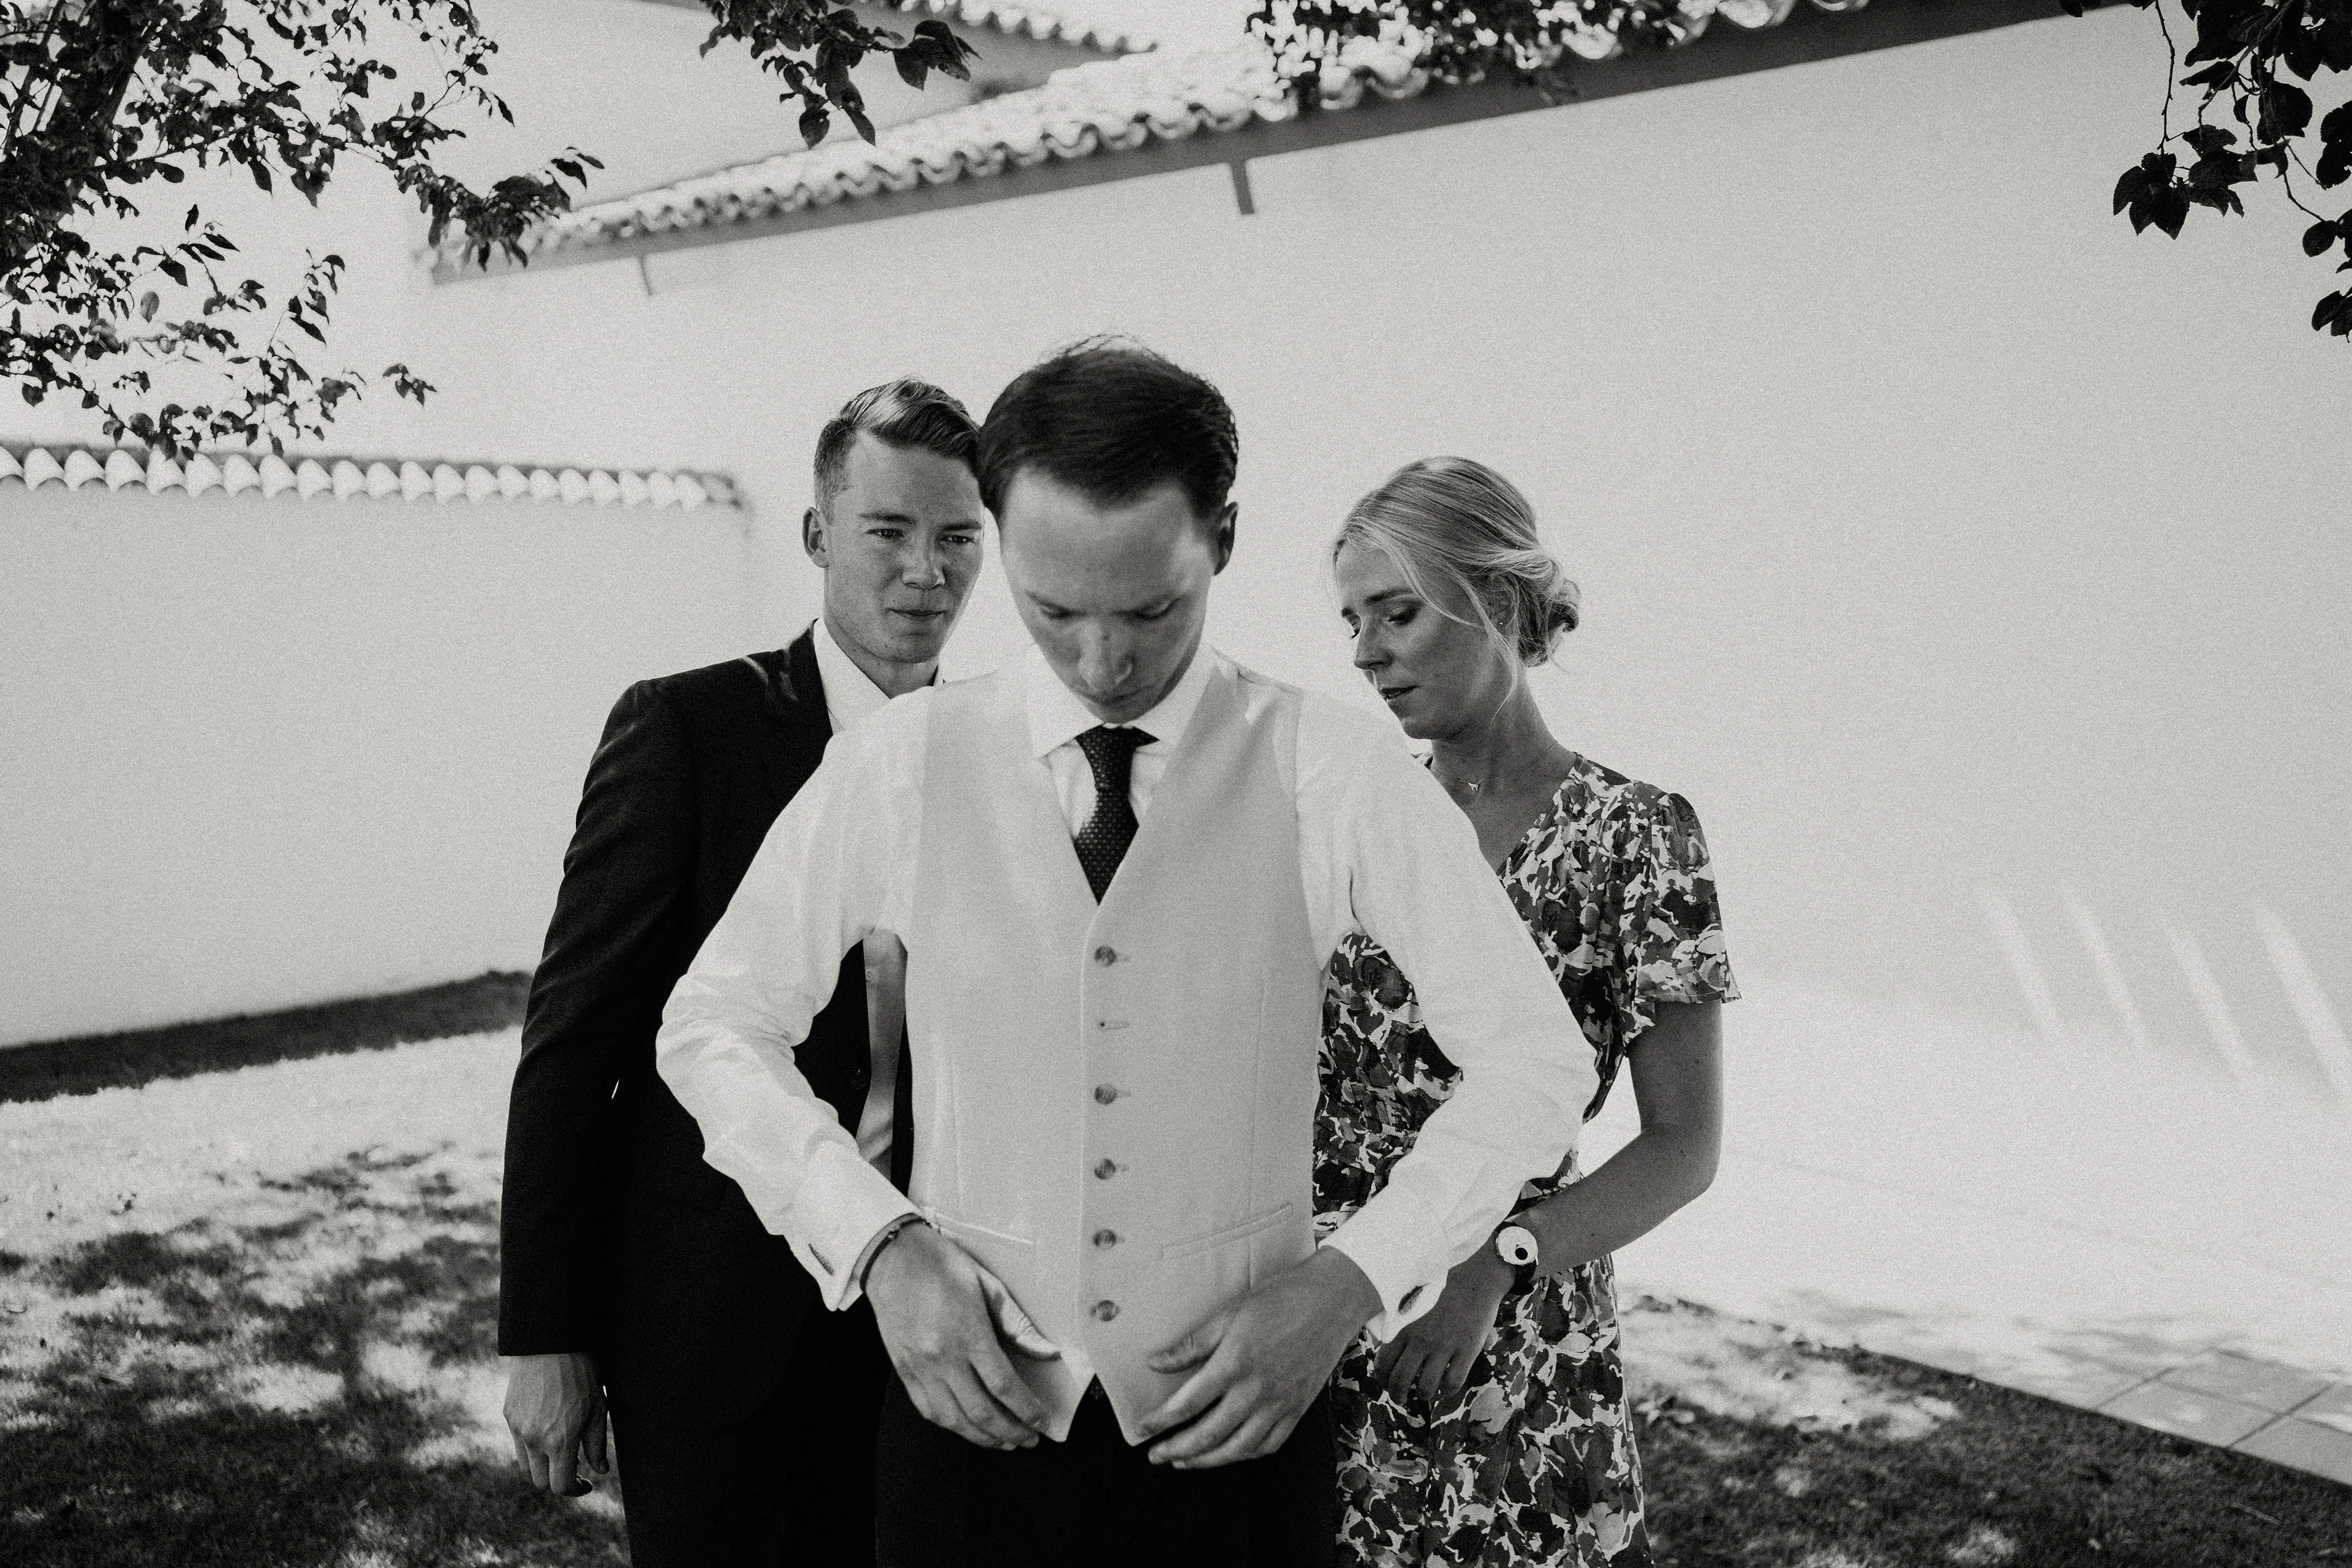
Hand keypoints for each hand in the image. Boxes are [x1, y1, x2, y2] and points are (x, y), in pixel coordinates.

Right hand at [503, 1351, 608, 1497]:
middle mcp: (535, 1440)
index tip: (586, 1484)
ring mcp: (518, 1429)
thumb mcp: (598, 1408)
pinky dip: (532, 1449)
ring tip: (561, 1448)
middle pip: (541, 1482)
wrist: (550, 1342)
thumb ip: (596, 1445)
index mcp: (560, 1441)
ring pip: (527, 1466)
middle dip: (558, 1480)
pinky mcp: (509, 1416)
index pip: (561, 1486)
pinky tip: (547, 1430)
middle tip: (576, 1465)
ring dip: (543, 1466)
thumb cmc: (581, 1373)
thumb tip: (600, 1471)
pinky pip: (518, 1444)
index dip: (575, 1491)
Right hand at [866, 1222, 1053, 1450]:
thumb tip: (1048, 1352)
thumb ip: (1018, 1324)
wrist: (892, 1258)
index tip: (1043, 1424)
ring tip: (1004, 1441)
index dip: (1027, 1411)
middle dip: (1010, 1432)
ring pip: (954, 1419)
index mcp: (968, 1333)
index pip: (1004, 1386)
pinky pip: (929, 1410)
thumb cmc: (941, 1265)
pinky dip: (952, 1425)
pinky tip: (968, 1427)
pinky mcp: (904, 1371)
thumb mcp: (988, 1285)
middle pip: (981, 1411)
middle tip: (1028, 1439)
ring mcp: (920, 1367)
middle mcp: (942, 1357)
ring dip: (982, 1437)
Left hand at [1137, 1247, 1381, 1469]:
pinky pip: (1269, 1445)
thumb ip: (1191, 1344)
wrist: (1330, 1301)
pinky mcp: (1298, 1410)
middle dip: (1177, 1450)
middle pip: (1209, 1435)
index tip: (1141, 1429)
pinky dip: (1245, 1455)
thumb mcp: (1228, 1314)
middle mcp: (1256, 1391)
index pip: (1187, 1404)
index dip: (1159, 1421)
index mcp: (1234, 1364)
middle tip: (1155, 1456)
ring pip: (1238, 1449)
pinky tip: (1229, 1453)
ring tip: (1184, 1461)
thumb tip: (1154, 1362)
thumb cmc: (1277, 1300)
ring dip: (1206, 1461)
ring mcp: (1280, 1405)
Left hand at [1372, 1249, 1513, 1404]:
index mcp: (1404, 1327)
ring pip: (1426, 1387)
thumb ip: (1401, 1324)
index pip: (1383, 1363)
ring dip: (1423, 1395)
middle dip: (1398, 1395)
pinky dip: (1447, 1392)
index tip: (1387, 1383)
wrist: (1476, 1277)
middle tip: (1402, 1398)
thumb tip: (1385, 1345)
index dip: (1383, 1379)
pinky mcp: (1466, 1350)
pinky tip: (1445, 1390)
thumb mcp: (1413, 1302)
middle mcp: (1421, 1339)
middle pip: (1400, 1381)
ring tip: (1424, 1394)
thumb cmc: (1442, 1288)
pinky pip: (1453, 1383)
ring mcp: (1444, 1346)